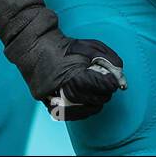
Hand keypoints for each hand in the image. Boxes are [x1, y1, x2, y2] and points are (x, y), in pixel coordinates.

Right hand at [0, 0, 125, 120]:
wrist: (34, 44)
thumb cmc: (65, 46)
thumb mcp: (91, 47)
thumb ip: (108, 61)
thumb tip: (121, 81)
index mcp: (71, 72)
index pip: (97, 87)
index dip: (109, 86)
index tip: (115, 83)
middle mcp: (59, 87)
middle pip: (89, 101)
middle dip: (103, 96)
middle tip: (107, 89)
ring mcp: (49, 95)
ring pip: (77, 111)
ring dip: (92, 105)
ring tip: (98, 98)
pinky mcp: (43, 99)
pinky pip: (64, 113)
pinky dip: (78, 111)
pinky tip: (85, 105)